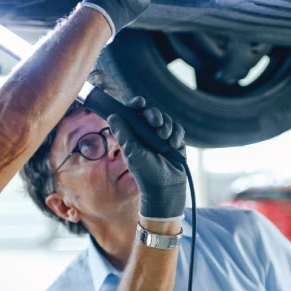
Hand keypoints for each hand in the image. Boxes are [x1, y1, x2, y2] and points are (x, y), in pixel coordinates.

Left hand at [107, 97, 186, 220]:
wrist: (166, 187)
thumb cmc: (146, 172)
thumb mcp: (133, 153)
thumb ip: (124, 134)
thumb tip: (112, 115)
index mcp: (134, 134)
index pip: (133, 113)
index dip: (136, 105)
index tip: (140, 103)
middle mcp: (147, 133)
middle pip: (151, 113)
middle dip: (154, 115)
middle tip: (156, 123)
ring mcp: (161, 137)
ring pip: (166, 119)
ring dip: (167, 126)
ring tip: (164, 139)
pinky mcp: (174, 141)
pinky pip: (177, 129)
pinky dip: (176, 134)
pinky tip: (173, 145)